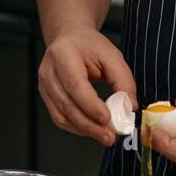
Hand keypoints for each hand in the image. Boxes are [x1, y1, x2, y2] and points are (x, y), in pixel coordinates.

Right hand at [38, 26, 136, 146]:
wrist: (70, 39)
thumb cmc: (90, 46)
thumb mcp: (112, 56)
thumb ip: (123, 80)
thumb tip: (130, 107)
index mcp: (63, 54)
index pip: (75, 85)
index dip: (90, 105)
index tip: (108, 119)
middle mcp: (48, 71)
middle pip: (67, 104)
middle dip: (90, 124)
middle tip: (110, 136)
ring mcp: (44, 85)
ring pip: (62, 116)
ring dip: (85, 130)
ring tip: (105, 136)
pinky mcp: (47, 97)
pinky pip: (60, 118)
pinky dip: (77, 128)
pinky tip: (92, 130)